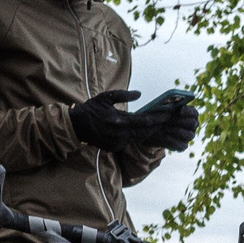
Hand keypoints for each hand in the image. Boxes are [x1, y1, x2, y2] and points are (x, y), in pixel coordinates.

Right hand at [71, 89, 198, 153]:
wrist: (75, 126)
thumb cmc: (91, 109)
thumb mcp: (105, 98)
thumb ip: (123, 95)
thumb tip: (139, 94)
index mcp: (120, 121)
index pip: (145, 121)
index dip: (158, 118)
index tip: (168, 114)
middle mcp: (121, 134)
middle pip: (145, 132)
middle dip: (157, 126)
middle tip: (167, 121)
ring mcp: (117, 143)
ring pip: (138, 138)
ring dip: (148, 132)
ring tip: (158, 126)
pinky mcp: (114, 148)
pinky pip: (128, 142)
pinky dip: (134, 137)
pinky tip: (141, 132)